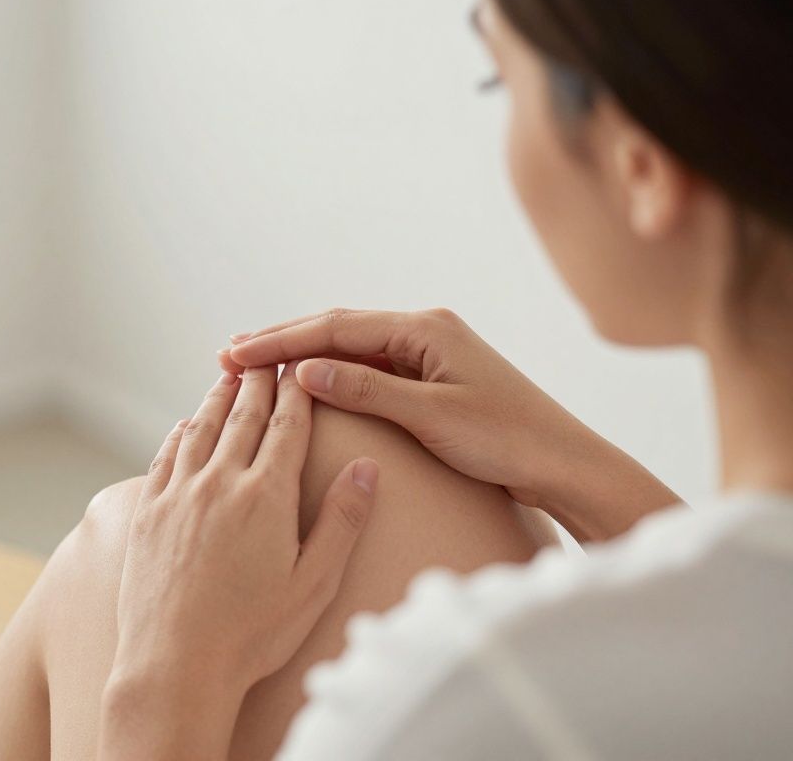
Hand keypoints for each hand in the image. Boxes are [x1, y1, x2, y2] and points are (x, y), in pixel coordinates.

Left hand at [101, 362, 378, 760]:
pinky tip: (186, 425)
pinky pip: (165, 456)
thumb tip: (368, 468)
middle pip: (243, 416)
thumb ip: (342, 521)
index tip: (301, 367)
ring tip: (230, 374)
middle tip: (266, 354)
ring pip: (202, 428)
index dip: (296, 393)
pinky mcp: (148, 512)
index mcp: (266, 495)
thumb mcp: (313, 583)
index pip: (287, 427)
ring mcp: (178, 494)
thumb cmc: (252, 634)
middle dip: (258, 381)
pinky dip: (180, 432)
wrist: (175, 666)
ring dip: (218, 397)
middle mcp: (220, 482)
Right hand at [224, 308, 680, 540]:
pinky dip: (333, 372)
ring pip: (351, 346)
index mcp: (425, 329)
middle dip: (282, 341)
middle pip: (337, 329)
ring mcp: (430, 351)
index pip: (334, 328)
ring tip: (254, 362)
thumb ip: (367, 390)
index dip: (280, 341)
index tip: (234, 353)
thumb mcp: (431, 417)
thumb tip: (305, 371)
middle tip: (228, 353)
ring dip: (303, 354)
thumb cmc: (508, 441)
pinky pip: (370, 366)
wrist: (564, 463)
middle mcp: (425, 330)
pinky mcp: (433, 375)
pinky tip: (308, 382)